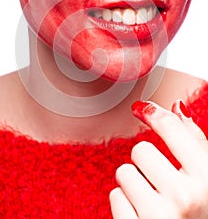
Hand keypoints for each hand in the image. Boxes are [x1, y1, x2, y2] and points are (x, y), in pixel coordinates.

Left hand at [109, 100, 207, 218]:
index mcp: (207, 176)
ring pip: (124, 173)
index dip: (153, 113)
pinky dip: (125, 203)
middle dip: (146, 161)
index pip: (171, 126)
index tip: (143, 109)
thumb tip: (176, 107)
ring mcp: (160, 216)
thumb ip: (194, 139)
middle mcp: (185, 196)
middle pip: (140, 150)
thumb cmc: (202, 207)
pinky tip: (143, 212)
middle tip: (159, 177)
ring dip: (134, 182)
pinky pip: (115, 197)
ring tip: (152, 196)